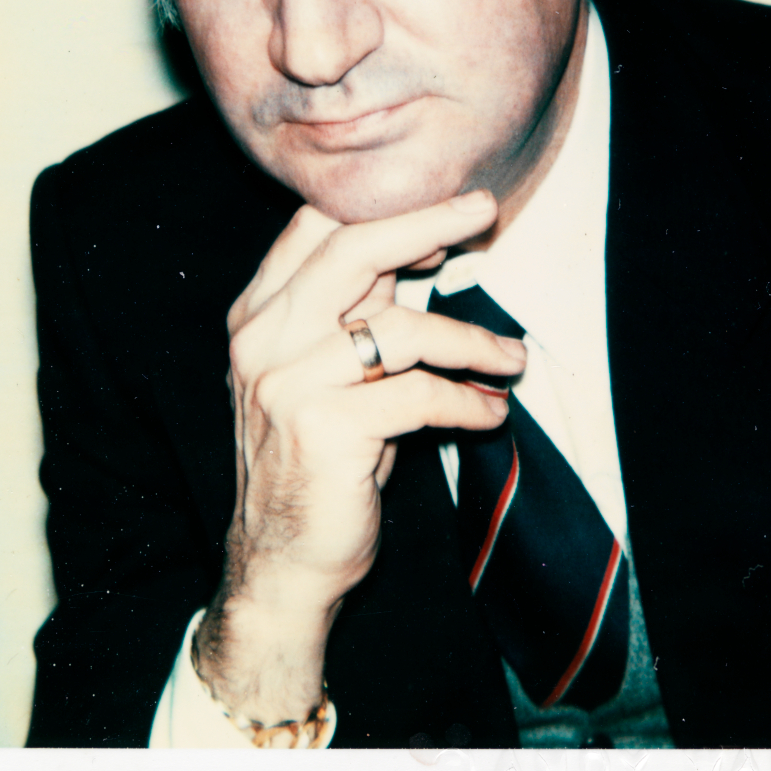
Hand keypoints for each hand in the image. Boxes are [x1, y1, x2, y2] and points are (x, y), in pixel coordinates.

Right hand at [193, 190, 525, 724]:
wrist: (281, 561)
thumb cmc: (317, 460)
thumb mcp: (325, 374)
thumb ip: (354, 314)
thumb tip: (419, 247)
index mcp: (258, 316)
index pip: (314, 229)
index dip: (385, 210)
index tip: (445, 212)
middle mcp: (263, 340)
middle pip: (352, 250)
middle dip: (426, 222)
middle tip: (484, 209)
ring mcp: (288, 383)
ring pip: (401, 328)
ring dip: (470, 339)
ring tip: (512, 359)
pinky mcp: (325, 430)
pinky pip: (419, 395)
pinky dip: (468, 401)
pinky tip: (491, 412)